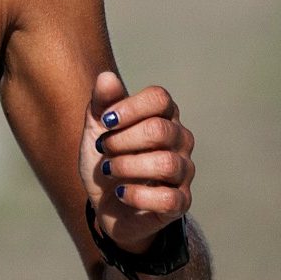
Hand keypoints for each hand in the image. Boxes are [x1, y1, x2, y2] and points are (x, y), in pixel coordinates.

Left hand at [79, 71, 194, 254]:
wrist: (107, 202)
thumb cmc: (107, 157)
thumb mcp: (97, 128)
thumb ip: (102, 102)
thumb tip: (106, 77)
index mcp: (163, 116)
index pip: (159, 98)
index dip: (129, 107)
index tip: (105, 121)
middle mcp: (180, 141)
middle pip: (160, 130)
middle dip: (122, 140)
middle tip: (103, 148)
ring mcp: (183, 172)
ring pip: (165, 164)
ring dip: (127, 167)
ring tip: (108, 170)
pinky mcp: (180, 202)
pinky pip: (167, 198)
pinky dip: (136, 195)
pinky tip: (120, 193)